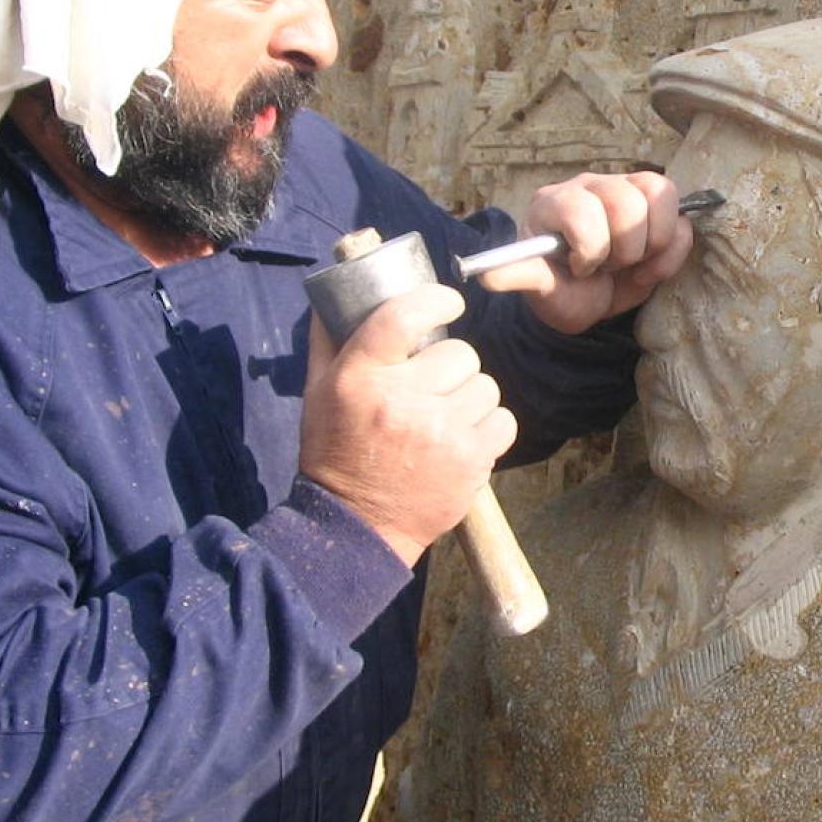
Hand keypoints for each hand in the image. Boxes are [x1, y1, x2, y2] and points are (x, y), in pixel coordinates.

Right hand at [299, 284, 517, 565]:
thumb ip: (330, 339)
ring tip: (444, 419)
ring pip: (486, 385)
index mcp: (359, 377)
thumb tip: (336, 295)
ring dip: (470, 398)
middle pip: (461, 352)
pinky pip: (503, 419)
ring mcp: (439, 431)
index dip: (435, 300)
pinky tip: (463, 440)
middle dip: (451, 368)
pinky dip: (489, 428)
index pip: (403, 315)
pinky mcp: (470, 459)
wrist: (358, 526)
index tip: (449, 303)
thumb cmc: (337, 452)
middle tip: (431, 390)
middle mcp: (400, 400)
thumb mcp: (318, 392)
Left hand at [478, 171, 695, 333]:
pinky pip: (682, 217)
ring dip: (650, 246)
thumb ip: (519, 276)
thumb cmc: (560, 290)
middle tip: (607, 268)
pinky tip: (651, 267)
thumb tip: (487, 277)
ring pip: (660, 196)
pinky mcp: (656, 206)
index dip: (590, 247)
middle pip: (626, 201)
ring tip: (630, 266)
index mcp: (555, 202)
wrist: (587, 299)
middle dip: (622, 249)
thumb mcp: (538, 289)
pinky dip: (673, 251)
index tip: (581, 270)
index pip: (582, 207)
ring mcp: (627, 191)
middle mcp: (591, 187)